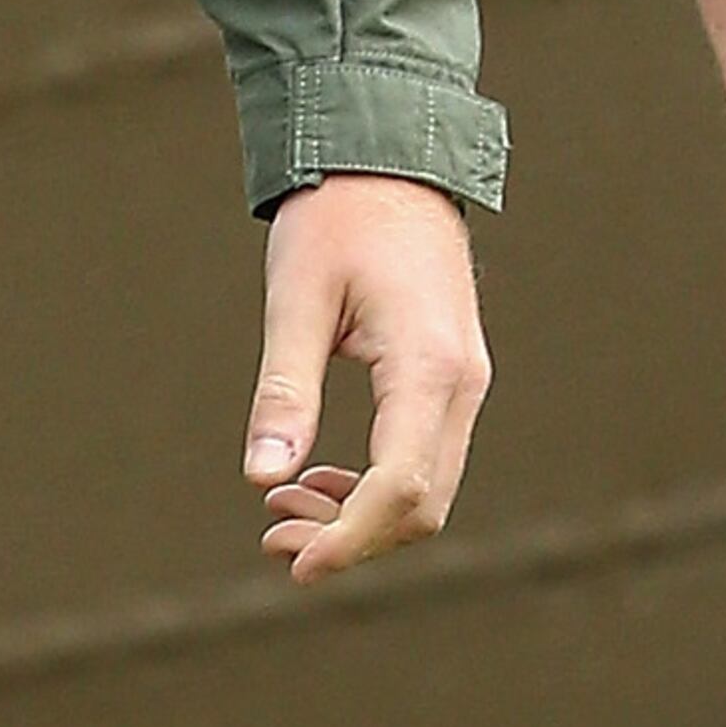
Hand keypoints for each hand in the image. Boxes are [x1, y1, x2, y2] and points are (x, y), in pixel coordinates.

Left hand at [242, 172, 488, 582]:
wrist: (389, 162)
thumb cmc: (337, 220)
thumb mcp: (295, 299)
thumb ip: (283, 391)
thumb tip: (261, 476)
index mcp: (428, 366)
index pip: (401, 486)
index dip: (349, 539)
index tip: (294, 563)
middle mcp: (462, 384)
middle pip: (423, 504)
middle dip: (351, 538)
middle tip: (272, 536)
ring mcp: (464, 383)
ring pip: (428, 489)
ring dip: (360, 516)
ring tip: (281, 507)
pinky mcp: (452, 379)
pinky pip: (426, 458)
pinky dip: (376, 486)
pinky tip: (318, 479)